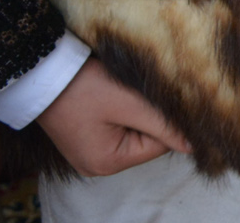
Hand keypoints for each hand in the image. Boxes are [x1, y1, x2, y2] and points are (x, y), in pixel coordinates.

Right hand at [36, 58, 191, 176]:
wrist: (45, 73)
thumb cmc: (85, 87)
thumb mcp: (129, 104)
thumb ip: (164, 125)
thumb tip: (193, 145)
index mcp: (108, 163)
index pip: (160, 145)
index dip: (166, 120)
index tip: (161, 97)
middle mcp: (98, 167)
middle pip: (147, 142)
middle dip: (149, 117)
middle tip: (138, 93)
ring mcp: (91, 154)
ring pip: (135, 134)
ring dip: (136, 113)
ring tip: (123, 94)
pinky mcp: (88, 140)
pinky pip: (118, 130)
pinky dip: (123, 114)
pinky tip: (113, 98)